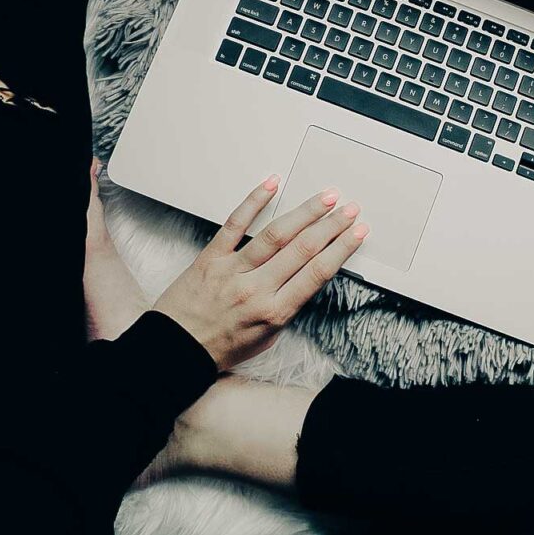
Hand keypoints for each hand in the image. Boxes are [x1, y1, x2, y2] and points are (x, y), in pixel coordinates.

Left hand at [153, 176, 368, 370]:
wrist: (175, 349)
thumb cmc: (222, 346)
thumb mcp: (267, 337)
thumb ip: (288, 307)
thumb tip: (309, 277)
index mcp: (274, 311)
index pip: (317, 273)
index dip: (341, 249)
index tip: (358, 232)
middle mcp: (255, 289)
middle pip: (302, 249)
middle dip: (331, 225)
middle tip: (349, 208)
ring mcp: (233, 270)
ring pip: (276, 234)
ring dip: (304, 212)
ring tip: (324, 198)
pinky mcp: (211, 257)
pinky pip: (234, 224)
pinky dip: (253, 201)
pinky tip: (271, 185)